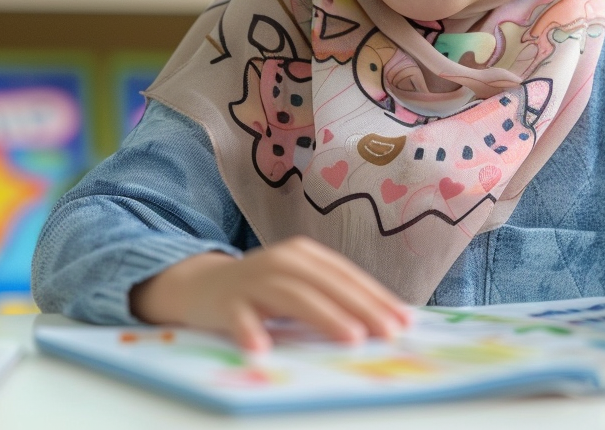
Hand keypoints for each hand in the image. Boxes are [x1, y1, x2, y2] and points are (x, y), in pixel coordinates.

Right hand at [130, 236, 412, 351]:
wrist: (199, 284)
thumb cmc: (261, 290)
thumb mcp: (298, 285)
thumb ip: (331, 296)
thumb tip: (382, 321)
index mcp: (304, 254)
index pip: (347, 275)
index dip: (377, 297)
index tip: (405, 321)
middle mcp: (282, 260)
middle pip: (328, 284)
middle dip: (362, 308)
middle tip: (388, 333)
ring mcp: (254, 279)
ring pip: (294, 296)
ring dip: (325, 317)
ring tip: (351, 339)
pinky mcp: (227, 300)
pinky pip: (240, 316)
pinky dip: (251, 330)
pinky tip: (262, 350)